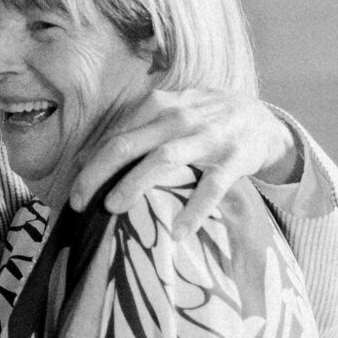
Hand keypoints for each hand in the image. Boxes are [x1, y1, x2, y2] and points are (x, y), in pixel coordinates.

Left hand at [69, 87, 299, 232]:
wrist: (263, 120)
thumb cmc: (205, 118)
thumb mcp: (171, 113)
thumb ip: (134, 130)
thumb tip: (87, 157)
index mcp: (162, 105)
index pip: (117, 134)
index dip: (91, 161)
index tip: (74, 188)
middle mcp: (181, 117)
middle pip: (130, 144)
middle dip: (99, 173)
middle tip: (79, 202)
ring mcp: (209, 138)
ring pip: (164, 160)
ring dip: (136, 183)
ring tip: (113, 208)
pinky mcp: (234, 160)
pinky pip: (212, 188)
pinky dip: (194, 210)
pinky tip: (177, 232)